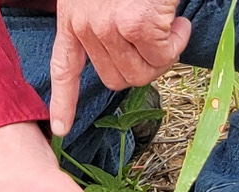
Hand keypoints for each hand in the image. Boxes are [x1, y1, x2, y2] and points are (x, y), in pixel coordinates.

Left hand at [49, 0, 190, 135]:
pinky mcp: (134, 25)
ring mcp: (108, 26)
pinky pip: (165, 55)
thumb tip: (129, 58)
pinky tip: (178, 18)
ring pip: (143, 72)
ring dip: (164, 53)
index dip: (64, 102)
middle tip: (159, 42)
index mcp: (72, 16)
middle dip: (143, 68)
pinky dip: (179, 39)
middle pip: (116, 80)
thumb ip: (105, 23)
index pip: (64, 68)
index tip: (59, 129)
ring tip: (169, 23)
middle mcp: (85, 25)